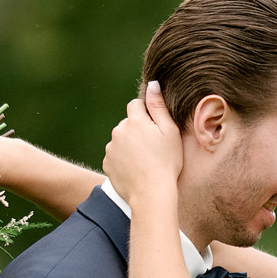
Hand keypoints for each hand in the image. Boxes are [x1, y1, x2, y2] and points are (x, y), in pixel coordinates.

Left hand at [103, 81, 185, 207]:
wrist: (151, 193)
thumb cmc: (166, 162)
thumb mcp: (170, 132)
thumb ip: (159, 106)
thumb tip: (152, 84)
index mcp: (135, 120)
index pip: (135, 105)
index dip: (146, 114)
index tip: (155, 128)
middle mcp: (118, 131)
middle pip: (128, 124)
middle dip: (137, 131)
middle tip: (153, 148)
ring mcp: (111, 147)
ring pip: (121, 140)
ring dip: (130, 146)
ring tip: (145, 161)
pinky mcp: (107, 163)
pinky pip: (115, 156)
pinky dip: (123, 160)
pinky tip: (136, 169)